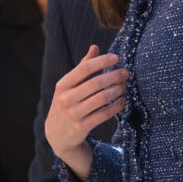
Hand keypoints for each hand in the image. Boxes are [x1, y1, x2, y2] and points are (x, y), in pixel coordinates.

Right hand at [45, 45, 127, 180]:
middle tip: (125, 73)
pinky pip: (104, 114)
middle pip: (96, 83)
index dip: (102, 61)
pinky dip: (116, 106)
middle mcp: (66, 99)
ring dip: (117, 90)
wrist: (57, 134)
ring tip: (125, 86)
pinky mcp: (82, 127)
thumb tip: (95, 46)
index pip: (84, 68)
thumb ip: (83, 66)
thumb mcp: (70, 85)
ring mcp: (73, 114)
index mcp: (63, 85)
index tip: (116, 58)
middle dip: (114, 76)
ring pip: (102, 98)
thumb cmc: (68, 102)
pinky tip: (122, 101)